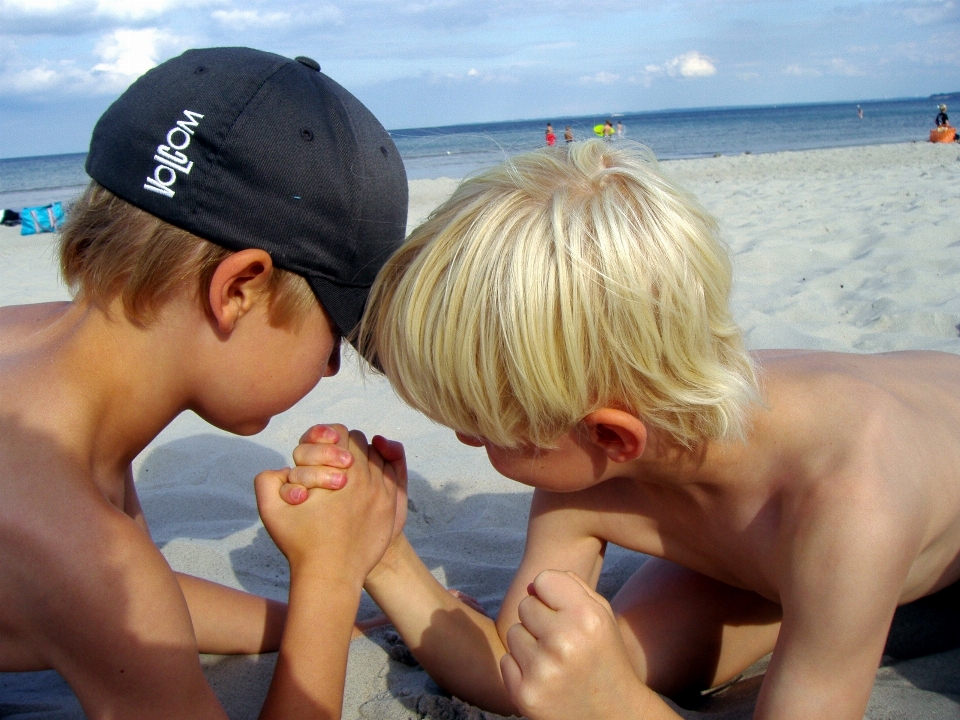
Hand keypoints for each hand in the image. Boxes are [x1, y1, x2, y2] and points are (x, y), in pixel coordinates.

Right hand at [255, 428, 397, 583]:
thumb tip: (284, 466)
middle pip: (361, 442)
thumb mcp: (271, 511)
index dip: (327, 438)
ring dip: (363, 459)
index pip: (340, 432)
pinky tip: (363, 485)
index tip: (321, 450)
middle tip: (333, 463)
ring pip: (377, 456)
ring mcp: (383, 491)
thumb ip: (267, 480)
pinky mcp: (392, 506)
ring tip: (346, 474)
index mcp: (340, 472)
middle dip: (346, 448)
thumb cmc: (300, 543)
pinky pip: (391, 474)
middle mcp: (366, 477)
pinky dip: (379, 472)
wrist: (331, 576)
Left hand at [500, 571, 650, 719]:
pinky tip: (544, 676)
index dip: (550, 594)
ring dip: (529, 643)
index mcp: (586, 618)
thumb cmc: (604, 656)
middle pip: (525, 605)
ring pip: (513, 632)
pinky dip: (520, 667)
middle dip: (540, 619)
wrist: (613, 715)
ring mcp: (542, 670)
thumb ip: (571, 587)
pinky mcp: (525, 694)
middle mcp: (564, 642)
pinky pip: (506, 660)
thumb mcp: (602, 616)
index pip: (543, 580)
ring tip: (553, 659)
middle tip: (560, 639)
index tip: (562, 610)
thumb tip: (533, 583)